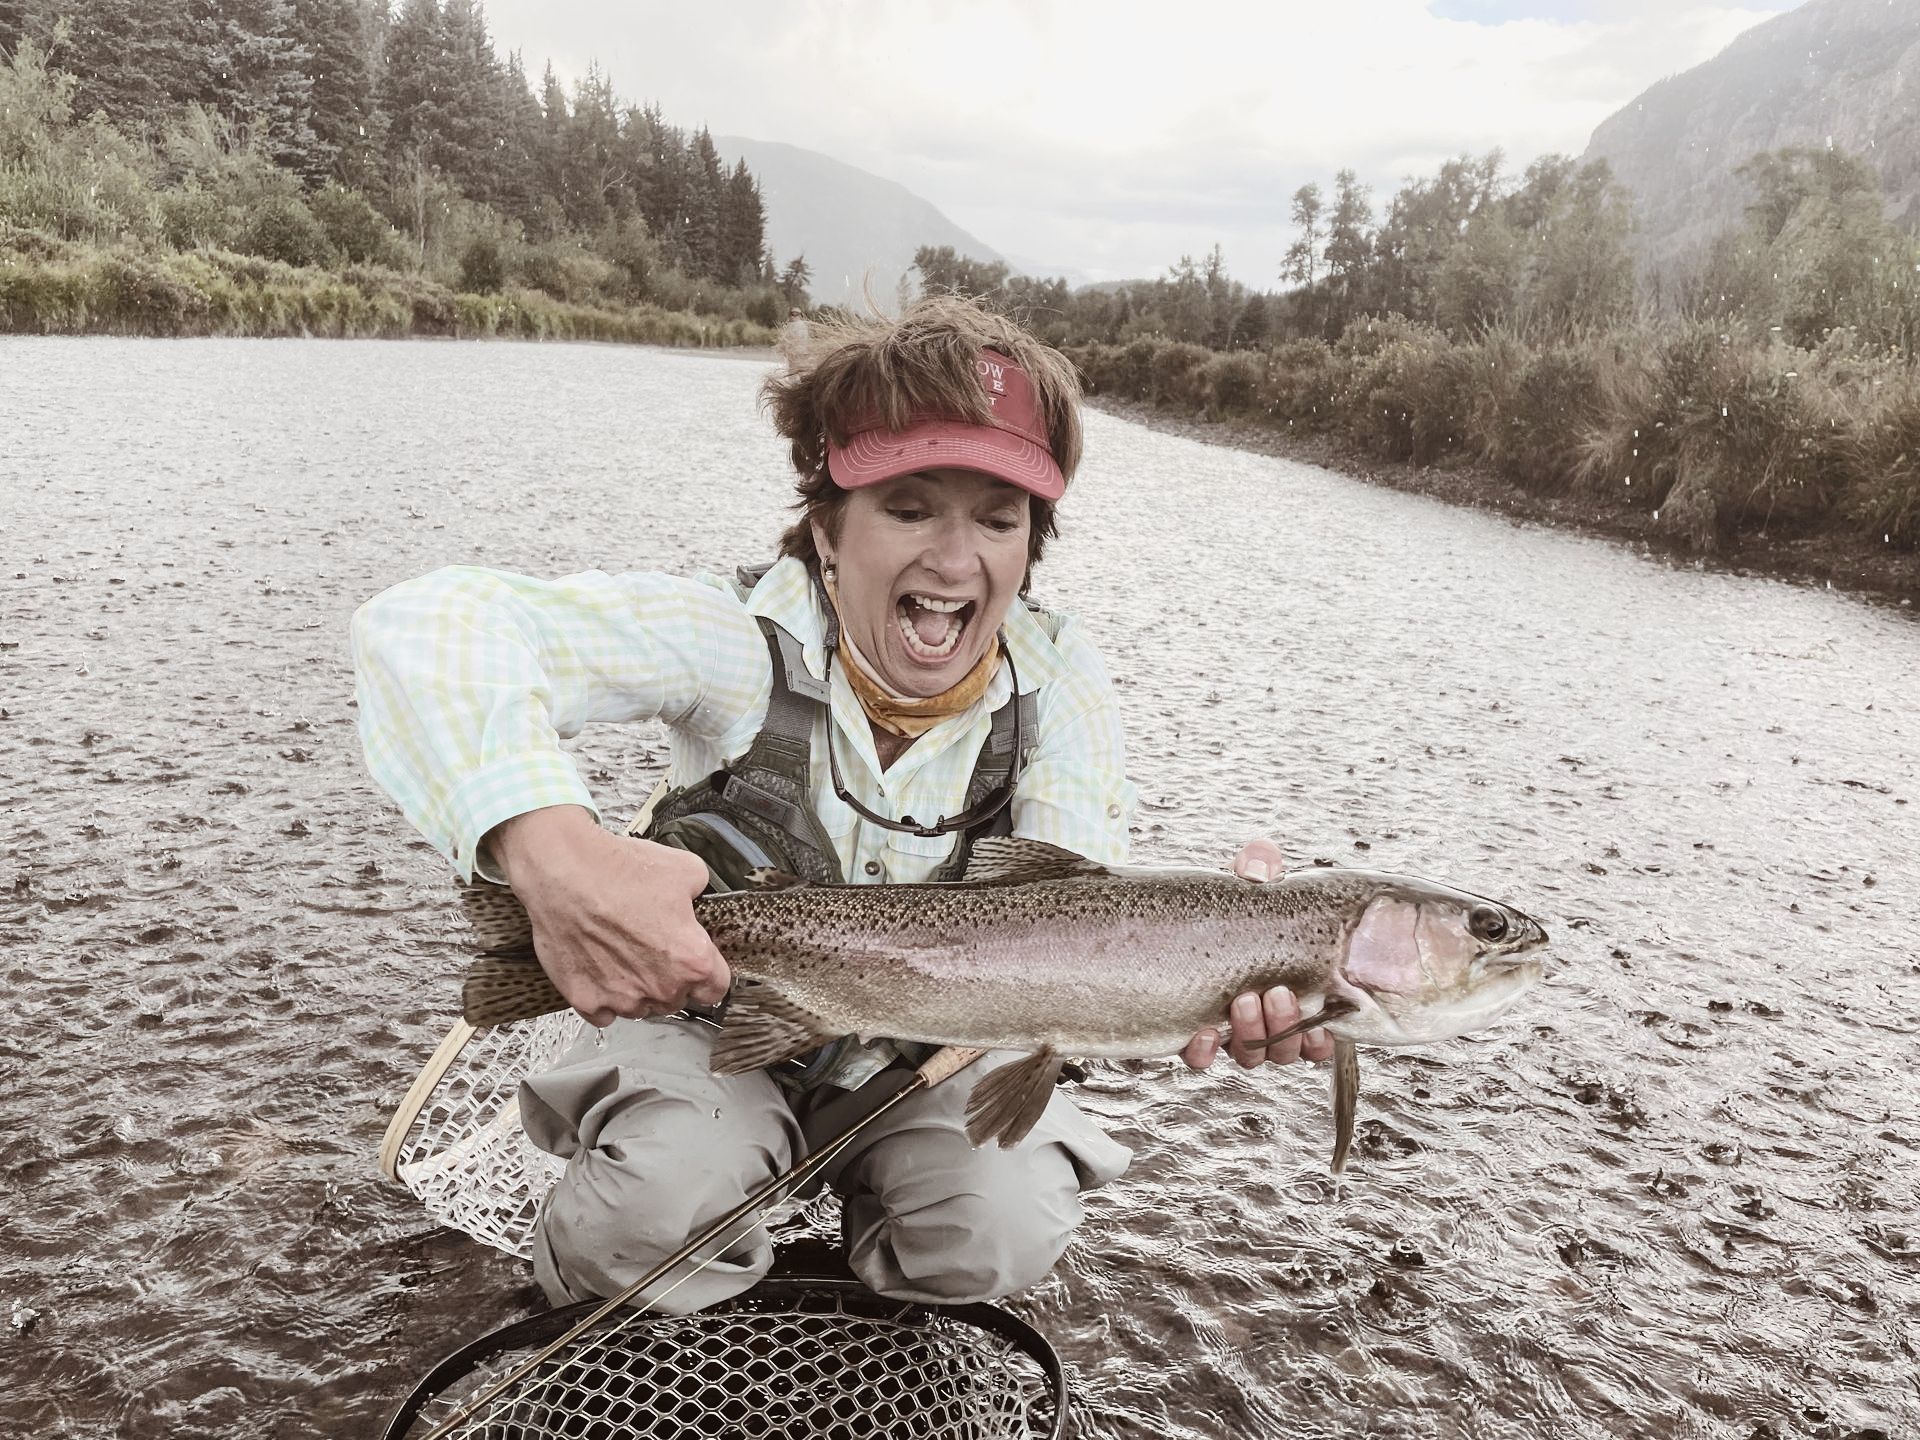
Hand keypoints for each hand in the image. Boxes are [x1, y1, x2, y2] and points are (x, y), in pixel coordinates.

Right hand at [487, 805, 730, 1027]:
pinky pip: (603, 1012)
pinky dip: (602, 996)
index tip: (697, 964)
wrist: (563, 871)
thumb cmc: (620, 870)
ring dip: (637, 989)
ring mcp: (622, 999)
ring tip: (621, 953)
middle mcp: (660, 988)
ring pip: (640, 1007)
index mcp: (692, 959)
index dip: (708, 973)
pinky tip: (598, 968)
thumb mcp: (685, 869)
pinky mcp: (585, 1001)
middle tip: (651, 947)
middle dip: (670, 978)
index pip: (716, 988)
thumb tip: (695, 898)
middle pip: (677, 998)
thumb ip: (700, 894)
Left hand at [1181, 839, 1336, 1070]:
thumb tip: (1262, 856)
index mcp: (1287, 995)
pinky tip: (1203, 1032)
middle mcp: (1261, 1022)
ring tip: (1242, 1000)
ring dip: (1253, 1035)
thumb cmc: (1219, 912)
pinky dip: (1205, 1052)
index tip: (1323, 1019)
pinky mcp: (1188, 1037)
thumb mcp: (1241, 889)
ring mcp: (1226, 1032)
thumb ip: (1257, 871)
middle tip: (1276, 993)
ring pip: (1251, 1056)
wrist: (1164, 926)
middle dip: (1285, 1025)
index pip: (1316, 1033)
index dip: (1322, 1037)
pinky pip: (1200, 1059)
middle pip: (1286, 1048)